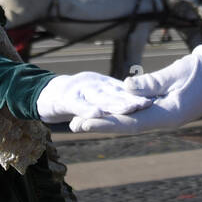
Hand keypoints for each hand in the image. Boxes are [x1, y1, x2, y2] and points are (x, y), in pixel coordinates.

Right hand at [36, 71, 152, 123]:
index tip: (156, 100)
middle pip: (117, 94)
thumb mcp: (98, 93)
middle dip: (133, 99)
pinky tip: (95, 115)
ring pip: (100, 98)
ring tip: (131, 108)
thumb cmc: (75, 96)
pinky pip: (77, 105)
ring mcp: (80, 91)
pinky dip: (86, 109)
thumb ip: (115, 97)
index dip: (139, 95)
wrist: (45, 94)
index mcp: (105, 87)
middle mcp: (95, 87)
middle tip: (149, 103)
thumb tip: (140, 102)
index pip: (125, 92)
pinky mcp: (65, 99)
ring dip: (115, 104)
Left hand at [68, 45, 201, 132]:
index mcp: (169, 114)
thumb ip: (153, 81)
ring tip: (83, 119)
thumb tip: (126, 86)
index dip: (105, 123)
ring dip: (107, 120)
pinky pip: (138, 113)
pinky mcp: (164, 108)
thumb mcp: (179, 72)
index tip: (84, 122)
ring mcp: (164, 115)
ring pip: (130, 120)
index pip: (131, 122)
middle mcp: (164, 119)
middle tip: (74, 124)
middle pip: (126, 125)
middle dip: (100, 124)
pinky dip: (120, 112)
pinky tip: (106, 110)